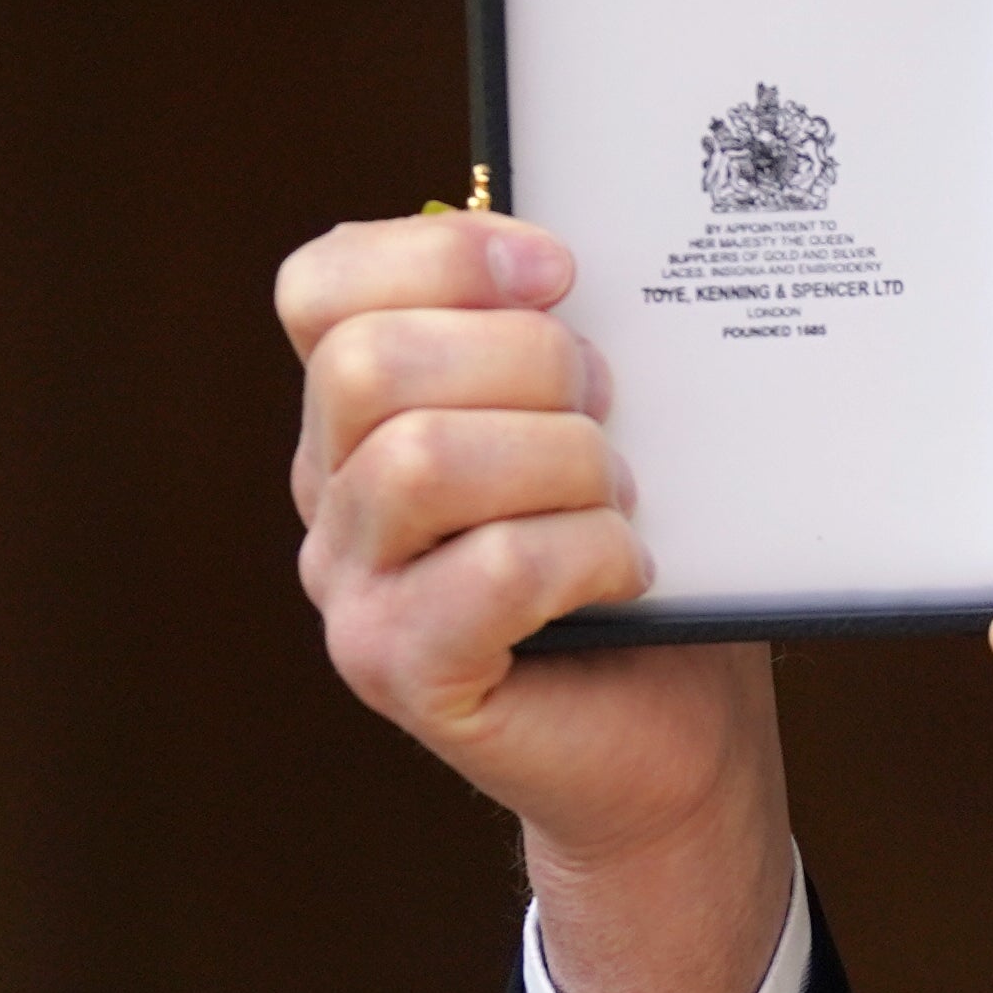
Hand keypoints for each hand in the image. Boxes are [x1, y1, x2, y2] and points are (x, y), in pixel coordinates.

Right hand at [277, 210, 790, 992]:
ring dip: (563, 464)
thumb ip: (561, 344)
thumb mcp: (601, 429)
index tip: (563, 270)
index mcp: (360, 410)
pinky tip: (629, 572)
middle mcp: (329, 492)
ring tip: (623, 499)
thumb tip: (583, 252)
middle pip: (371, 364)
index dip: (439, 254)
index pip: (322, 285)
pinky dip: (584, 554)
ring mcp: (350, 588)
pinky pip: (486, 571)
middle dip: (528, 364)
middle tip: (613, 411)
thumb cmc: (640, 568)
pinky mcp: (398, 670)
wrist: (671, 740)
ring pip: (420, 462)